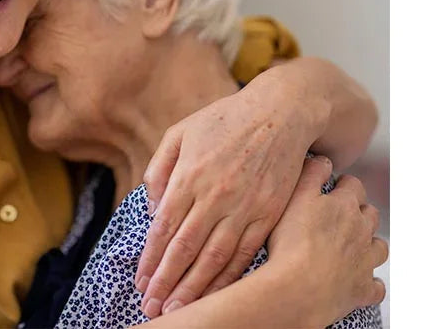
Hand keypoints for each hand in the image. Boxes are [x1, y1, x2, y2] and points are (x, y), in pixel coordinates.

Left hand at [136, 84, 317, 317]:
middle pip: (185, 250)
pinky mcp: (268, 214)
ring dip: (194, 288)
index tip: (140, 283)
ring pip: (215, 258)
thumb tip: (152, 209)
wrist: (281, 113)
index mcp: (189, 176)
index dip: (150, 260)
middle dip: (166, 283)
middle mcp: (214, 196)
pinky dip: (229, 278)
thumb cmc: (225, 121)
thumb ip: (159, 170)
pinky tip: (216, 295)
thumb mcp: (180, 133)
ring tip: (177, 310)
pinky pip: (246, 253)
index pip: (163, 229)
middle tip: (150, 308)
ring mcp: (244, 207)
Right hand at [265, 156, 387, 323]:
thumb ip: (310, 174)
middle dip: (359, 212)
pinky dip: (370, 283)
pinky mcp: (362, 289)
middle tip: (339, 217)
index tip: (333, 188)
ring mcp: (365, 262)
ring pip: (379, 247)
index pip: (353, 186)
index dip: (344, 186)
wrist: (297, 290)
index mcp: (345, 206)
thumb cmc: (291, 244)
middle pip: (370, 215)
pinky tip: (359, 282)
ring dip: (370, 245)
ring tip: (353, 247)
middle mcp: (361, 231)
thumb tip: (323, 159)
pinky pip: (375, 287)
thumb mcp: (293, 198)